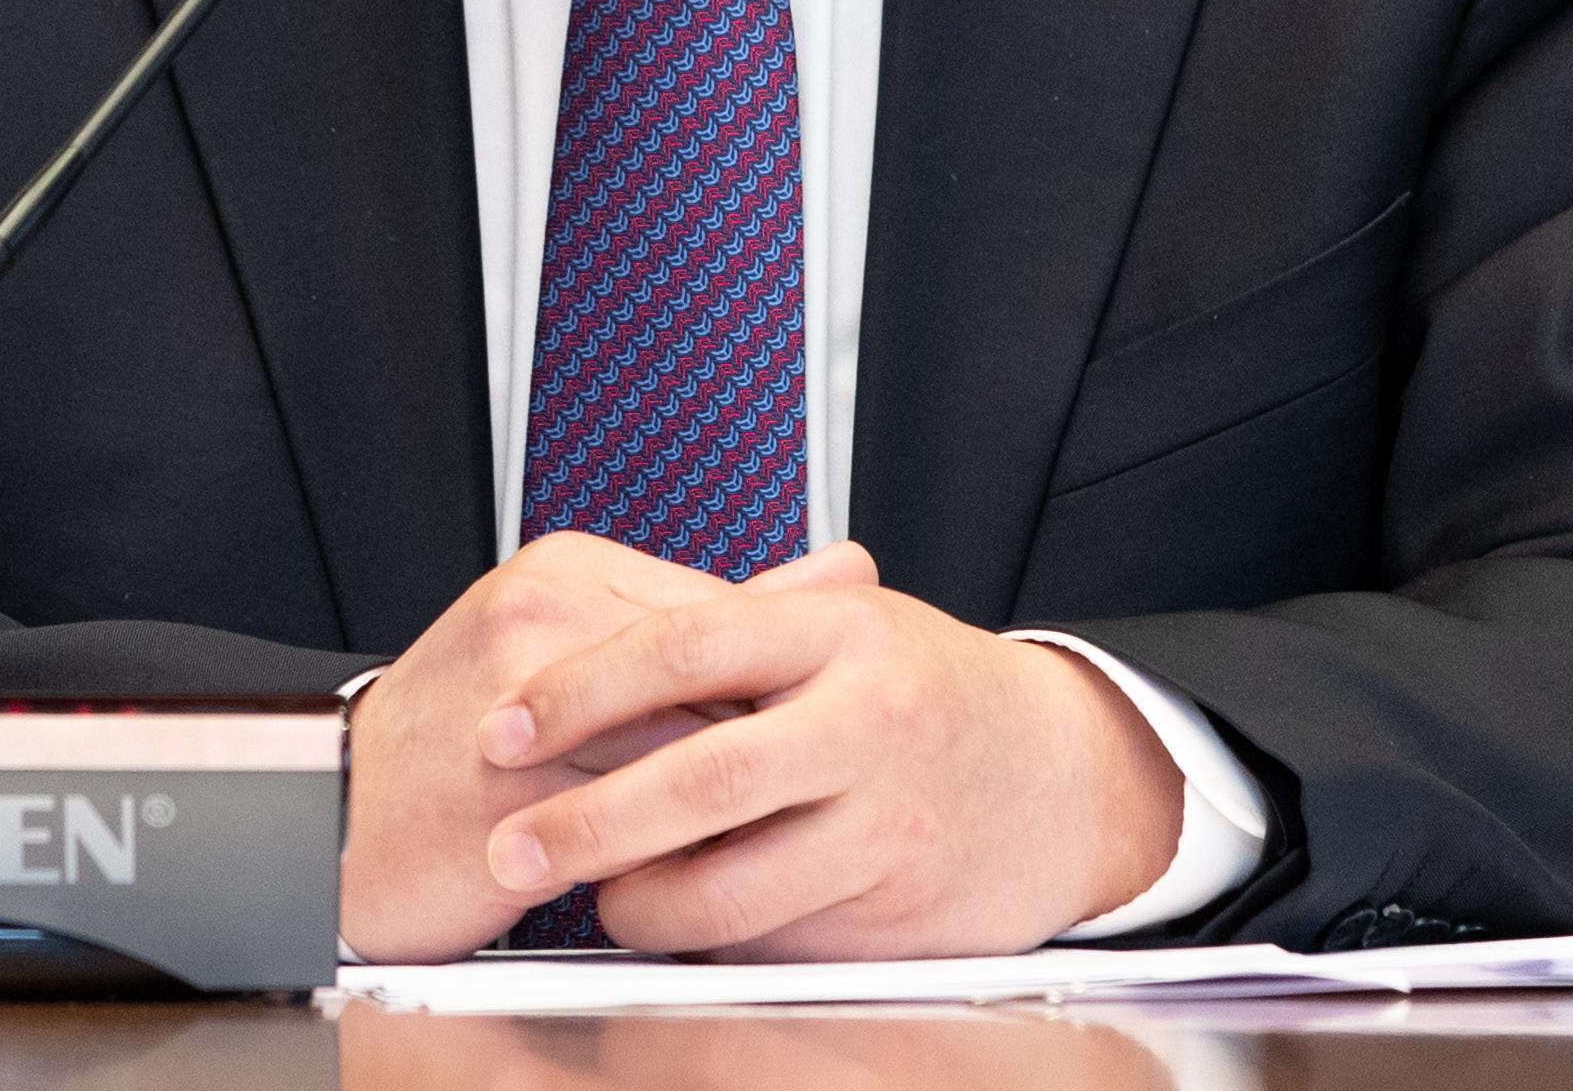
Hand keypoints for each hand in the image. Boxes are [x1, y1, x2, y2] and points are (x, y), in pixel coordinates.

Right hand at [339, 531, 765, 961]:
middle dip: (759, 745)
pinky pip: (631, 824)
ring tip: (746, 837)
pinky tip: (687, 872)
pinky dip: (673, 853)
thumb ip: (706, 618)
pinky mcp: (508, 790)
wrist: (333, 815)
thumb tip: (844, 570)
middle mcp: (539, 616)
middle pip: (711, 678)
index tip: (798, 737)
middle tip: (791, 793)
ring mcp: (519, 701)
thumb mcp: (576, 648)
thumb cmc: (458, 741)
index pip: (720, 617)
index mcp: (564, 570)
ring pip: (682, 749)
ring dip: (724, 804)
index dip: (770, 691)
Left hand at [475, 539, 1183, 958]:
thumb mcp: (844, 630)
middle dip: (589, 821)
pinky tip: (680, 923)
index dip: (581, 688)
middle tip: (511, 845)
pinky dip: (712, 942)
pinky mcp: (897, 915)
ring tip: (598, 899)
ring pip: (733, 888)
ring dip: (641, 905)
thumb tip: (585, 632)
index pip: (685, 647)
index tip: (505, 724)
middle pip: (702, 778)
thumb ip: (731, 630)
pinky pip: (776, 942)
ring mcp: (888, 824)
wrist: (1067, 776)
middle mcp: (869, 722)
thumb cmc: (931, 693)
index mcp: (841, 633)